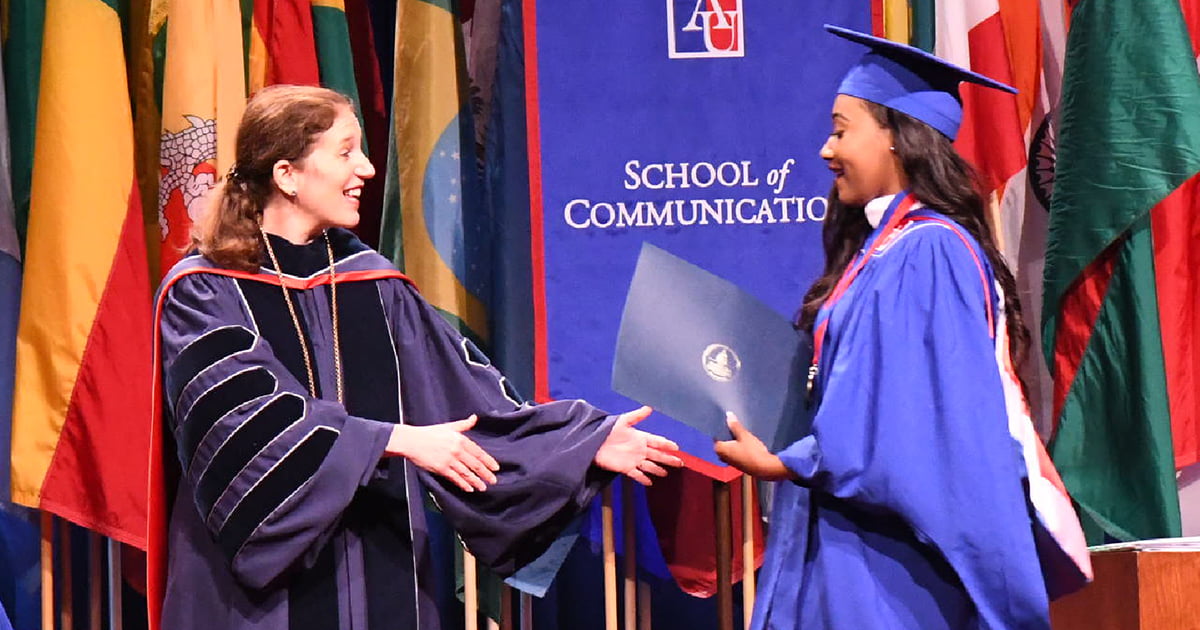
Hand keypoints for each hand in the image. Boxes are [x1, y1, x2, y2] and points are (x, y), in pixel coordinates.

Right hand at [384, 415, 499, 492]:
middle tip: (493, 481)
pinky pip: (455, 478)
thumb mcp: (448, 426)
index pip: (478, 452)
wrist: (412, 441)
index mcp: (460, 439)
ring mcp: (449, 460)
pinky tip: (469, 488)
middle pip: (475, 464)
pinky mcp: (441, 468)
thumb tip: (474, 418)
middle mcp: (457, 450)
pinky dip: (463, 484)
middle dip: (486, 474)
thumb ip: (463, 424)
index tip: (496, 468)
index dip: (488, 461)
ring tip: (483, 487)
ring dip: (476, 481)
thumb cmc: (430, 433)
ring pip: (467, 473)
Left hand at [593, 406, 683, 485]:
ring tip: (666, 473)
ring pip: (649, 466)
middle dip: (668, 459)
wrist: (593, 442)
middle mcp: (639, 449)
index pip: (657, 441)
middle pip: (657, 455)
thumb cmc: (607, 430)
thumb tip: (649, 407)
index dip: (666, 444)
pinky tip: (650, 482)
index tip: (676, 447)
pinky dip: (643, 478)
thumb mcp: (622, 421)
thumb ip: (637, 415)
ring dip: (658, 469)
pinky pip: (637, 474)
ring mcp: (633, 459)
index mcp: (640, 437)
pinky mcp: (625, 468)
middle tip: (680, 463)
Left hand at [713, 412, 792, 480]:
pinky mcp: (737, 465)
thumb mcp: (744, 435)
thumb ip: (735, 425)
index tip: (726, 420)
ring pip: (729, 447)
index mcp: (719, 449)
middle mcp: (721, 456)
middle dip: (728, 434)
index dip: (722, 427)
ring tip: (741, 432)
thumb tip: (728, 414)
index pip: (716, 434)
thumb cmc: (752, 451)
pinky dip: (737, 447)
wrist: (764, 468)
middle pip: (723, 441)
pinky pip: (734, 453)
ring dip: (734, 441)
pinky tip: (745, 442)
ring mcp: (729, 462)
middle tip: (735, 424)